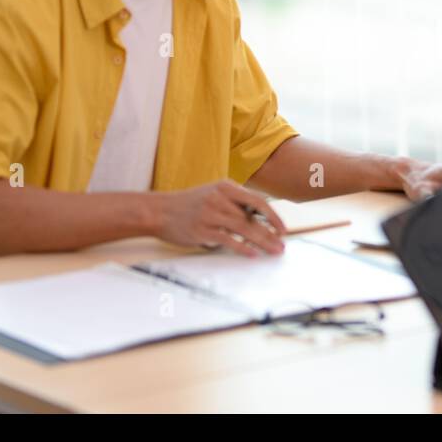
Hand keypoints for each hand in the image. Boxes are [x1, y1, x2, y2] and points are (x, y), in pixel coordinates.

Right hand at [155, 179, 285, 255]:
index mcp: (226, 187)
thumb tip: (261, 219)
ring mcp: (210, 214)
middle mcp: (220, 198)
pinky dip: (243, 248)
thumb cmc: (189, 204)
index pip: (258, 201)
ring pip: (244, 229)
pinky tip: (253, 254)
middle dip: (271, 233)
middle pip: (253, 218)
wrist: (158, 211)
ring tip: (273, 251)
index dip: (274, 216)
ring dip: (262, 242)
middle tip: (282, 245)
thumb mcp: (213, 194)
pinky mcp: (202, 230)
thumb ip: (235, 203)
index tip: (283, 229)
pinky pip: (228, 240)